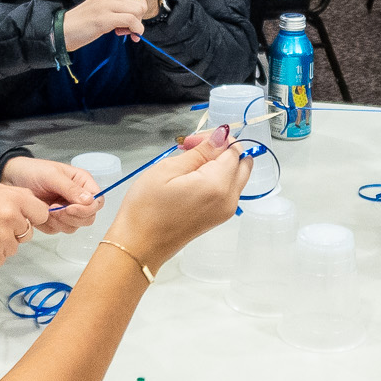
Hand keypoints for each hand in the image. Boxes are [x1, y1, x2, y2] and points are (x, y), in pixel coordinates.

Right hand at [0, 183, 48, 268]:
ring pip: (15, 246)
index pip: (41, 213)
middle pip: (28, 233)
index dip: (32, 215)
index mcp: (12, 200)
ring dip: (4, 243)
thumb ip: (17, 195)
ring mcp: (2, 240)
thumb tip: (35, 204)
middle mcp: (9, 219)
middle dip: (16, 231)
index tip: (22, 216)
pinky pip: (3, 257)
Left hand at [1, 155, 103, 233]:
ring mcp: (67, 211)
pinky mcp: (55, 220)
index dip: (87, 209)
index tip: (69, 208)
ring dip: (59, 222)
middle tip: (54, 209)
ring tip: (45, 209)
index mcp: (82, 183)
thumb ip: (70, 188)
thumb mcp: (52, 176)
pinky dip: (49, 225)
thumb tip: (90, 201)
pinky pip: (58, 230)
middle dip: (71, 217)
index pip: (98, 201)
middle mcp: (78, 198)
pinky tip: (40, 214)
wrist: (11, 178)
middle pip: (88, 218)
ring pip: (74, 226)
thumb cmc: (32, 171)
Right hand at [63, 0, 149, 49]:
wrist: (63, 30)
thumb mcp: (104, 8)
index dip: (138, 15)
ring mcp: (106, 5)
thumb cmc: (84, 22)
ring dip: (136, 26)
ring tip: (122, 32)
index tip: (128, 25)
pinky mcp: (104, 18)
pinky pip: (130, 20)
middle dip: (139, 20)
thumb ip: (120, 0)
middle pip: (141, 5)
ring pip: (138, 11)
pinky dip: (135, 30)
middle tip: (127, 30)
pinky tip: (126, 35)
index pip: (138, 0)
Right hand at [103, 126, 251, 267]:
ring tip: (188, 164)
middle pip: (242, 163)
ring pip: (236, 176)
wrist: (139, 245)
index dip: (213, 139)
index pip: (233, 149)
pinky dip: (216, 178)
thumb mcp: (168, 169)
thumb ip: (200, 152)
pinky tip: (191, 179)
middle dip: (221, 149)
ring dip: (219, 164)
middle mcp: (229, 199)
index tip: (188, 142)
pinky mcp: (218, 217)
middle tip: (192, 149)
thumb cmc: (146, 208)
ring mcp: (226, 211)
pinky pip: (228, 190)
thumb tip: (222, 135)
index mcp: (218, 185)